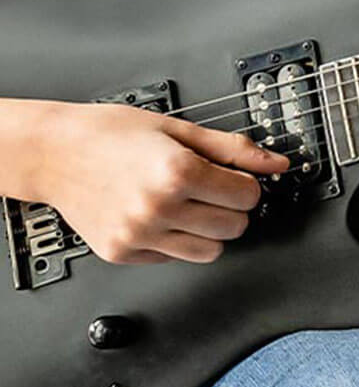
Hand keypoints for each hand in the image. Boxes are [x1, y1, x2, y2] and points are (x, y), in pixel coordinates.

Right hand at [30, 102, 290, 264]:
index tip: (236, 176)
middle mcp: (158, 208)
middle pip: (234, 226)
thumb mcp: (179, 129)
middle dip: (232, 207)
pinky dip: (177, 241)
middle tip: (214, 189)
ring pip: (209, 251)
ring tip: (190, 205)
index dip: (247, 183)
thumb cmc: (111, 133)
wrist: (54, 152)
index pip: (248, 196)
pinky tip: (162, 216)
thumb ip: (233, 148)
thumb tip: (276, 162)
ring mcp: (138, 235)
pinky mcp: (122, 252)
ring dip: (209, 230)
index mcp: (177, 172)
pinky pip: (174, 258)